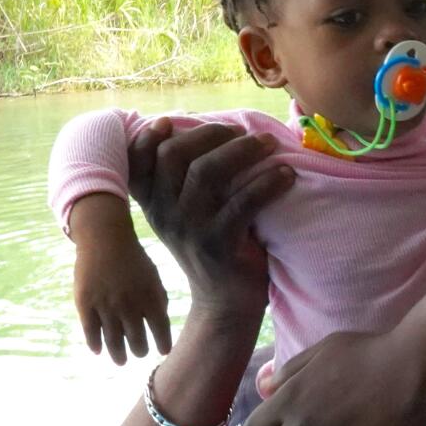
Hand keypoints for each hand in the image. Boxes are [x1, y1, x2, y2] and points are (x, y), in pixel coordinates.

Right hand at [73, 232, 170, 364]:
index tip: (162, 351)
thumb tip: (160, 324)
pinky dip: (95, 344)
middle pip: (136, 340)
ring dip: (118, 354)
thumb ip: (158, 300)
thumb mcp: (153, 277)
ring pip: (113, 341)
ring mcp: (106, 306)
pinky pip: (90, 332)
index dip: (162, 344)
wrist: (104, 239)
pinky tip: (98, 351)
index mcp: (150, 298)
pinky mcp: (86, 304)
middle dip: (140, 350)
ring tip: (121, 361)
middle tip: (139, 353)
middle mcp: (129, 306)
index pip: (160, 330)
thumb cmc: (133, 259)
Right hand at [127, 119, 291, 320]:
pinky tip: (286, 175)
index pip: (139, 162)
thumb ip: (186, 182)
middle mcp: (165, 215)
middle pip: (174, 155)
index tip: (169, 121)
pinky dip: (268, 183)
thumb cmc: (214, 248)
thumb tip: (204, 130)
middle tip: (243, 132)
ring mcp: (189, 230)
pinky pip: (242, 202)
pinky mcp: (217, 245)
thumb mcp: (189, 216)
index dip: (148, 138)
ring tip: (271, 144)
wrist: (226, 304)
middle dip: (211, 134)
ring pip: (207, 172)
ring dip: (243, 151)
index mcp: (154, 205)